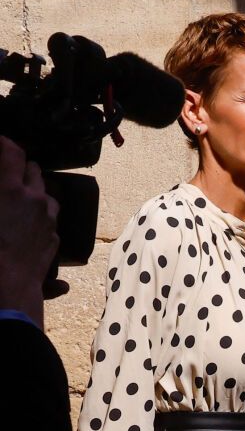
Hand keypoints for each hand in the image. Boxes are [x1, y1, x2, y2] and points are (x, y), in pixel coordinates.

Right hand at [0, 139, 57, 320]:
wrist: (6, 289)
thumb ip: (2, 189)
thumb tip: (5, 188)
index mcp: (11, 189)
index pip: (12, 152)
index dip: (5, 143)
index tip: (1, 141)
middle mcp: (35, 200)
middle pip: (35, 170)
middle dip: (21, 166)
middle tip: (8, 168)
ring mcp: (49, 221)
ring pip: (47, 195)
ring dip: (35, 191)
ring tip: (20, 195)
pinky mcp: (54, 241)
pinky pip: (51, 221)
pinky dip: (41, 216)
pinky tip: (30, 221)